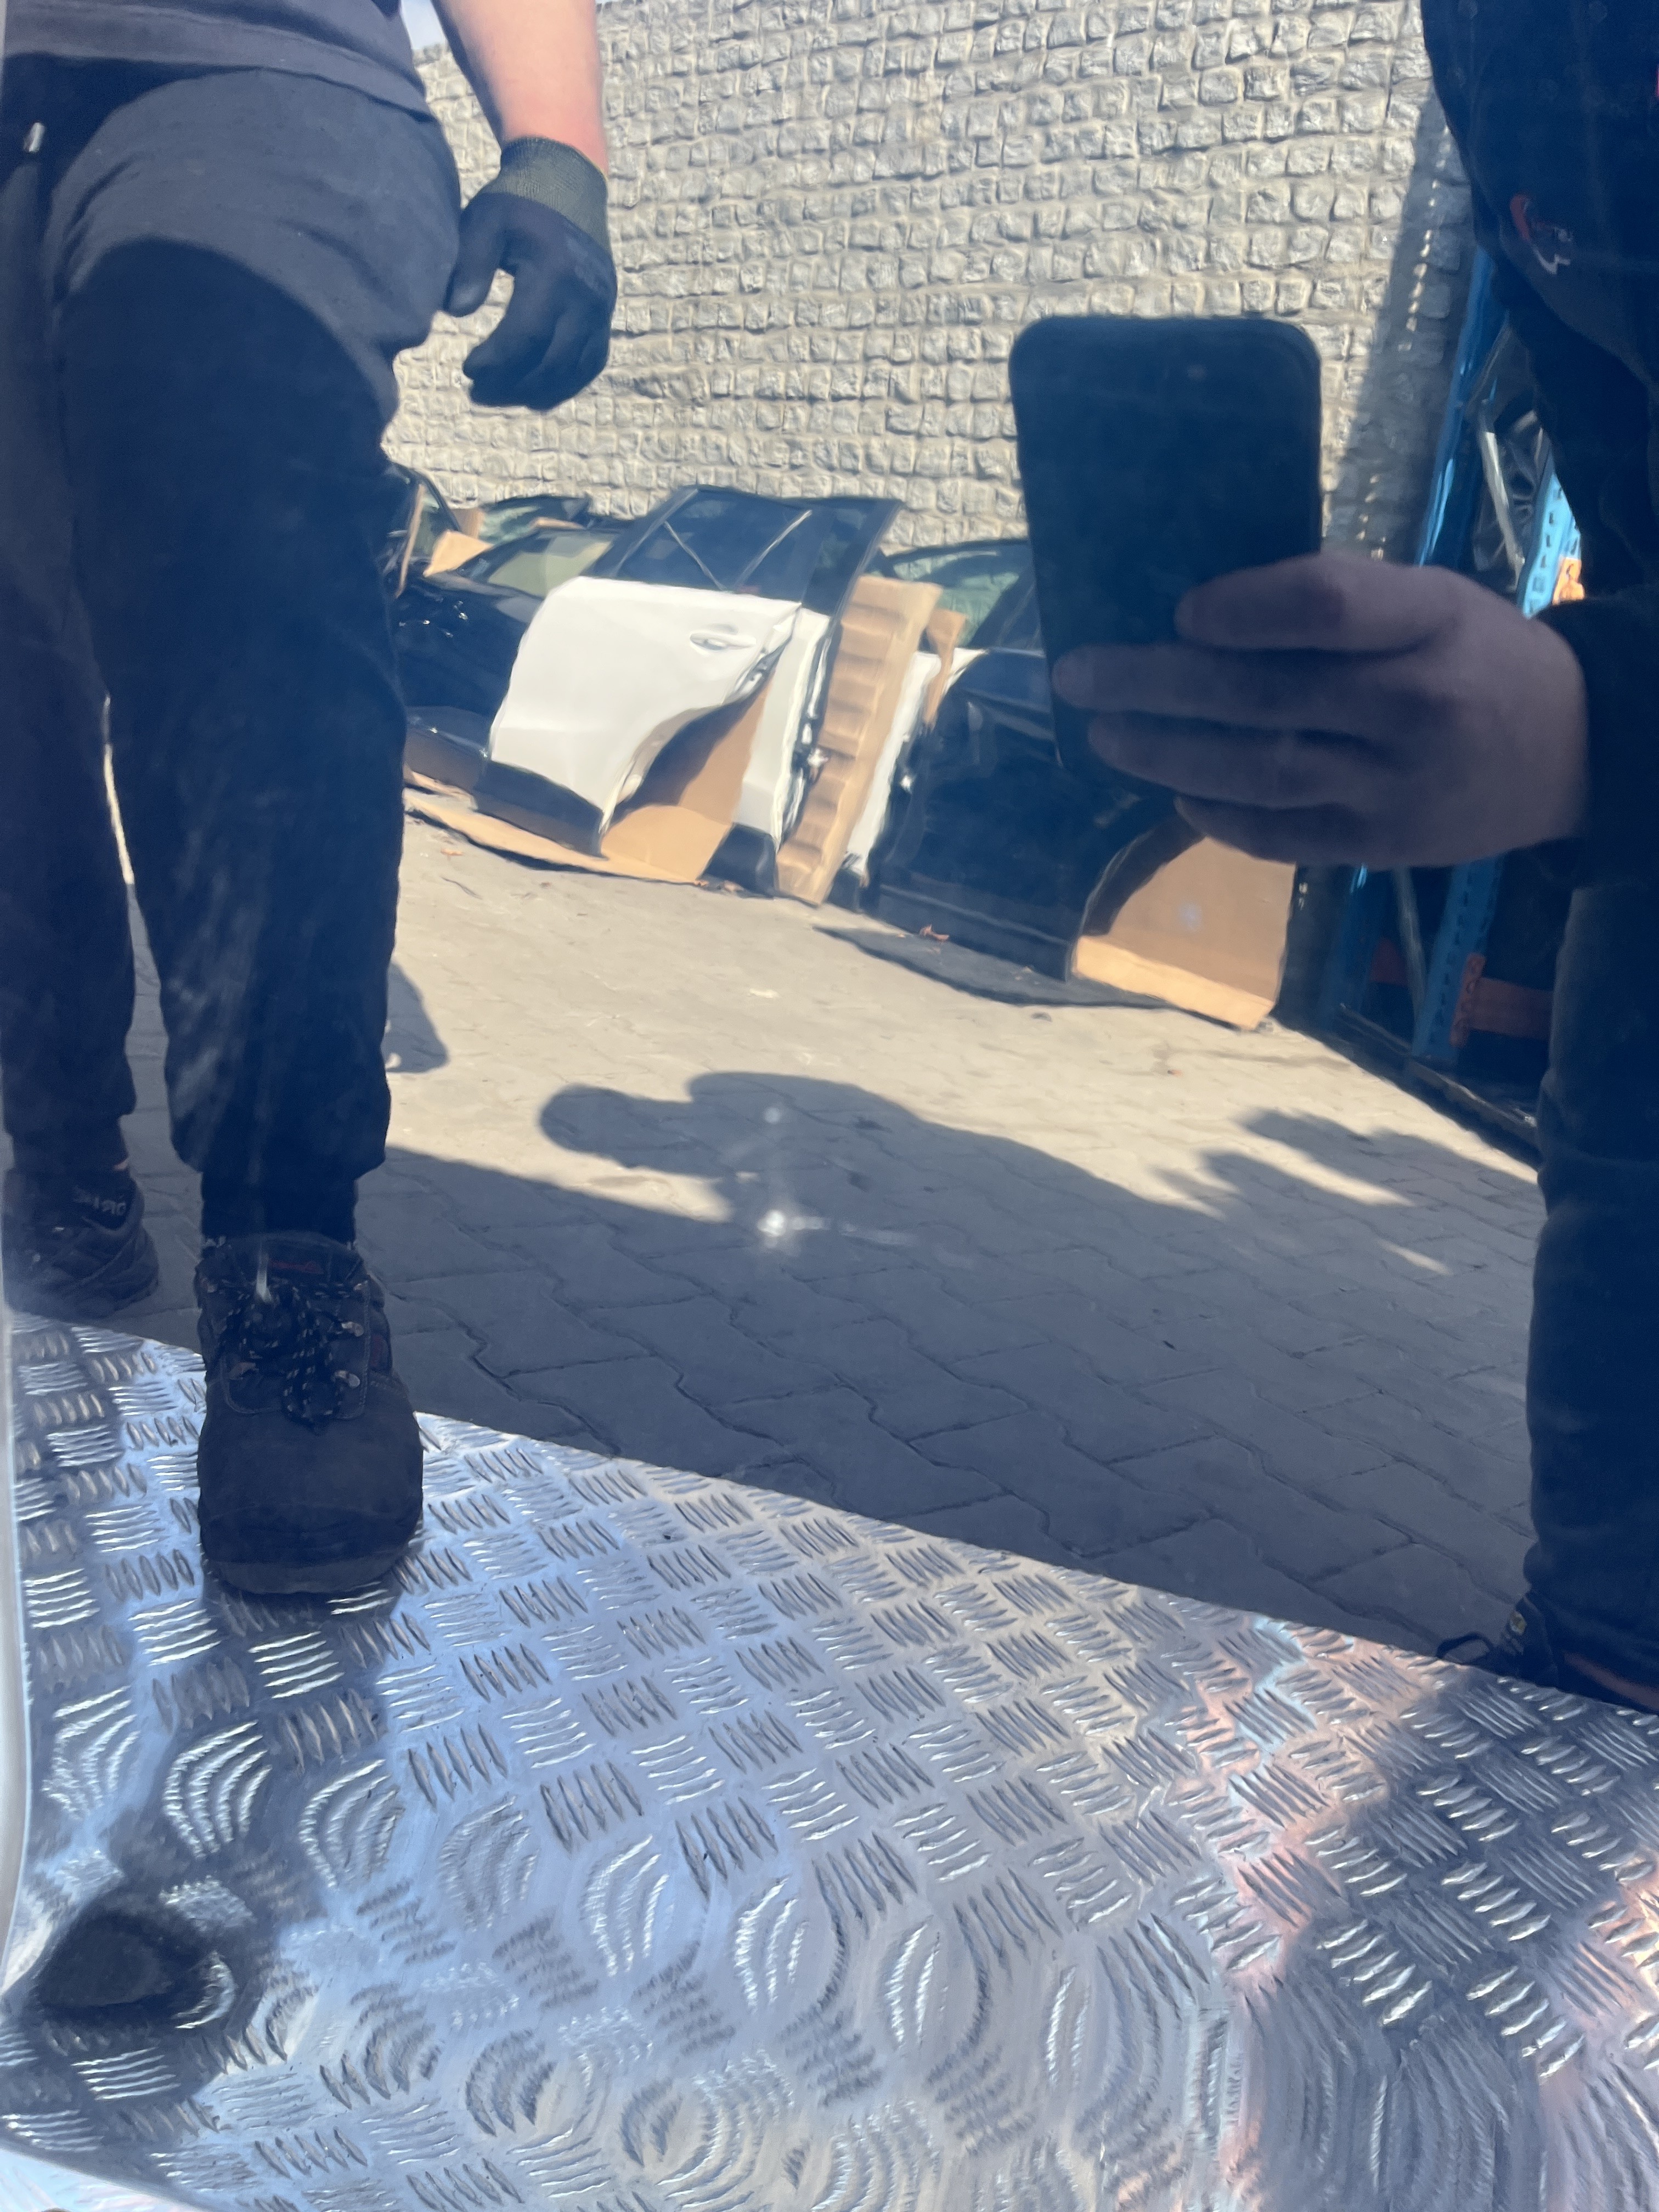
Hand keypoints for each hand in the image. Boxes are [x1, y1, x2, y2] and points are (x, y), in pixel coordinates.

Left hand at [445, 191, 615, 410]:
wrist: (569, 180)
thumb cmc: (519, 200)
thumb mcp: (486, 219)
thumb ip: (470, 262)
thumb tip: (456, 313)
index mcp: (555, 272)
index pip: (526, 335)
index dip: (497, 361)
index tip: (467, 368)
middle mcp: (585, 296)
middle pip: (552, 362)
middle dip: (513, 385)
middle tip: (477, 392)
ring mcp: (601, 308)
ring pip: (574, 370)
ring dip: (537, 391)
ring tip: (502, 396)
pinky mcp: (605, 314)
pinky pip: (591, 363)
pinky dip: (565, 384)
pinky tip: (536, 391)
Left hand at [1051, 551, 1589, 865]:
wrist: (1568, 751)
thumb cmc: (1472, 657)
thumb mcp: (1430, 601)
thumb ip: (1339, 603)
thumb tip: (1199, 609)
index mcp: (1429, 622)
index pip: (1324, 608)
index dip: (1242, 610)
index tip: (1180, 610)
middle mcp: (1413, 706)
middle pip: (1264, 695)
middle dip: (1155, 684)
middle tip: (1081, 675)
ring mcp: (1396, 786)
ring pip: (1260, 772)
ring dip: (1168, 754)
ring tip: (1107, 735)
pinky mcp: (1382, 846)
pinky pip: (1281, 835)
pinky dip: (1219, 816)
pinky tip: (1176, 792)